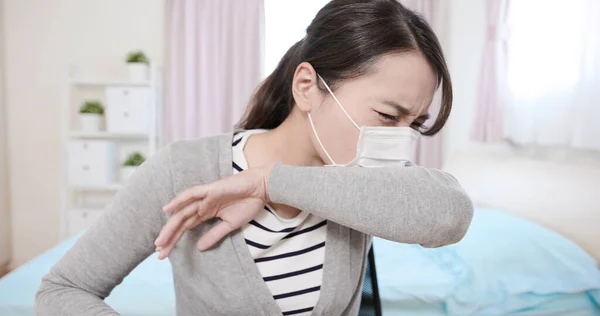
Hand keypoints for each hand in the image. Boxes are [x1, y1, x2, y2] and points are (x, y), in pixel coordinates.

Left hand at [154, 164, 272, 258]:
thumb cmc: (248, 204)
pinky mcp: (210, 189)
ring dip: (170, 225)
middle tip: (158, 252)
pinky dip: (179, 200)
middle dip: (169, 236)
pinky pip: (191, 194)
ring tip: (160, 240)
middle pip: (180, 222)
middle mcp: (202, 205)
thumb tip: (200, 248)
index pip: (186, 228)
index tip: (163, 254)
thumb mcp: (230, 225)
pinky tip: (167, 209)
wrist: (262, 189)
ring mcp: (205, 197)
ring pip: (182, 212)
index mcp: (206, 213)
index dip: (174, 240)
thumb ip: (215, 235)